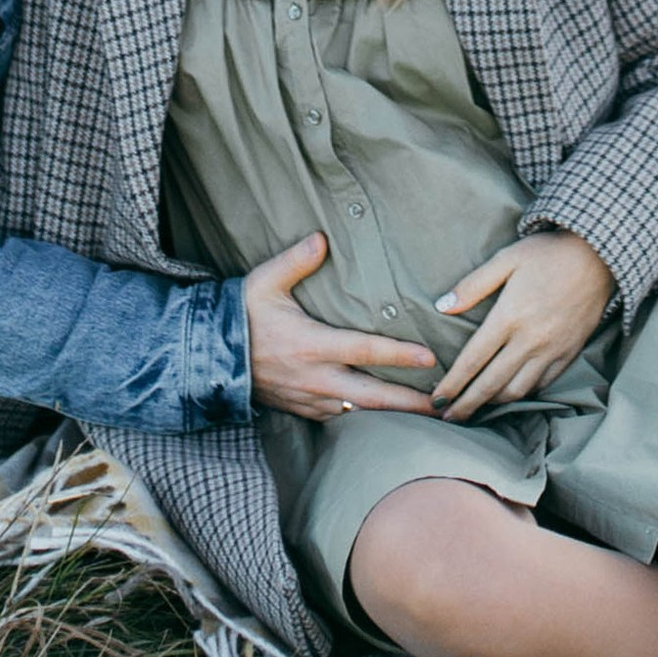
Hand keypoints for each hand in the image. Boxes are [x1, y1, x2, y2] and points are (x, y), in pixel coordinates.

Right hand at [242, 232, 439, 420]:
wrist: (211, 358)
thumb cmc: (241, 316)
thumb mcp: (263, 282)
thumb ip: (295, 261)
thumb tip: (322, 239)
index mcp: (311, 345)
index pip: (365, 350)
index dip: (399, 355)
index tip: (430, 358)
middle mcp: (316, 378)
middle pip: (373, 396)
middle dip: (411, 403)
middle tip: (447, 407)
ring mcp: (310, 399)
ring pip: (360, 412)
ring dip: (393, 414)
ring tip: (427, 415)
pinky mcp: (304, 410)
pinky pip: (342, 417)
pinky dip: (367, 418)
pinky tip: (387, 416)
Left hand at [432, 230, 613, 419]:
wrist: (599, 257)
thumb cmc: (549, 254)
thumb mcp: (507, 259)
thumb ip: (473, 285)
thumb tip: (442, 306)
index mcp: (509, 316)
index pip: (473, 360)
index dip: (452, 384)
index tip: (436, 400)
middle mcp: (530, 340)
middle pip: (491, 384)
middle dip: (467, 405)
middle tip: (449, 417)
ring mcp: (552, 350)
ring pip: (517, 390)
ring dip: (493, 403)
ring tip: (477, 406)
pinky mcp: (569, 354)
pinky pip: (542, 384)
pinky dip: (523, 393)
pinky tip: (510, 393)